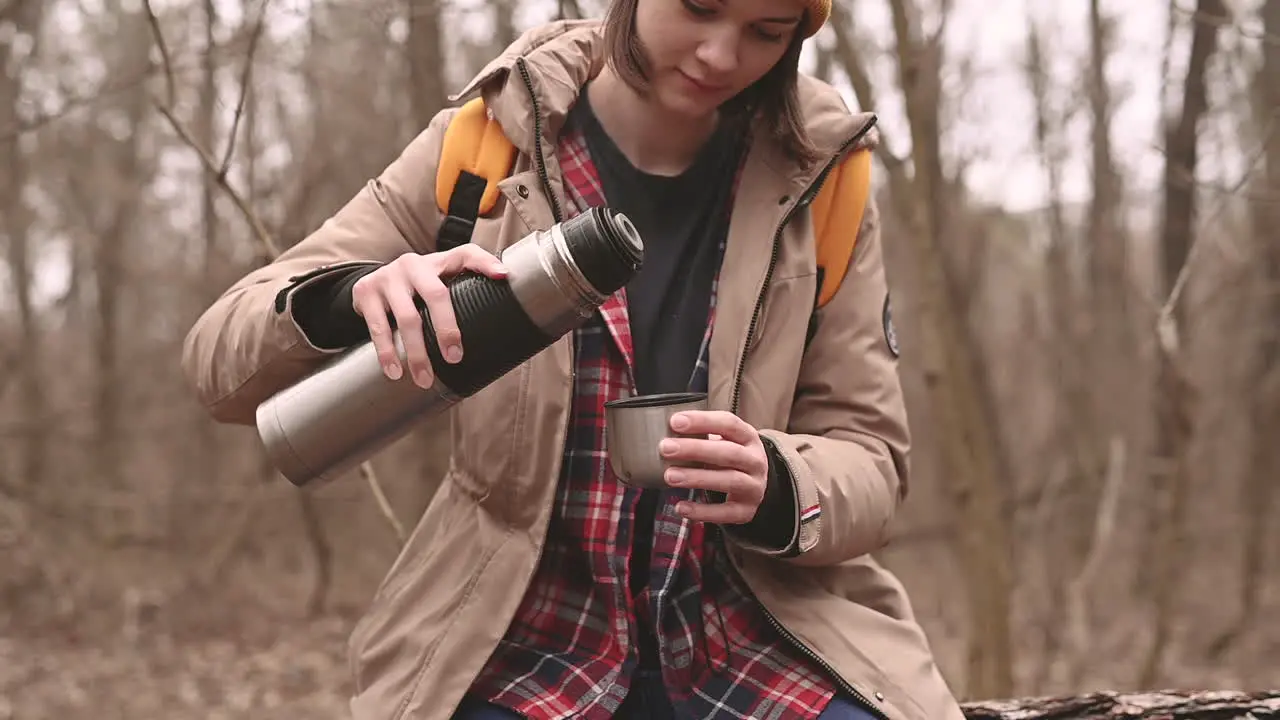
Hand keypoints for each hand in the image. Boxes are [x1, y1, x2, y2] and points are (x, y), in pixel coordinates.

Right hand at [351, 245, 507, 388]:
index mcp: (438, 261)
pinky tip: (394, 371)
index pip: (466, 255)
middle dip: (447, 328)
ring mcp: (388, 277)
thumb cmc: (418, 286)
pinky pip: (378, 327)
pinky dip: (387, 352)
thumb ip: (470, 281)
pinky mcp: (365, 292)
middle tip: (454, 358)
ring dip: (416, 352)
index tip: (502, 276)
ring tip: (424, 379)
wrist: (372, 282)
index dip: (485, 262)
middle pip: (436, 294)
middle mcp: (413, 264)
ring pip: (407, 317)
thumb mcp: (442, 278)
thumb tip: (503, 282)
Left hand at [659, 410, 769, 524]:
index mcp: (748, 437)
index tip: (675, 422)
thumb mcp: (723, 441)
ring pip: (730, 481)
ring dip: (697, 478)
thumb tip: (662, 434)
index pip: (729, 424)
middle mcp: (755, 461)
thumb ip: (700, 436)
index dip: (702, 421)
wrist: (754, 486)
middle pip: (729, 453)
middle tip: (666, 448)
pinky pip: (725, 513)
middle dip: (695, 450)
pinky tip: (681, 507)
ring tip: (669, 476)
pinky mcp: (746, 511)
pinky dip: (702, 511)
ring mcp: (753, 487)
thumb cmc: (729, 458)